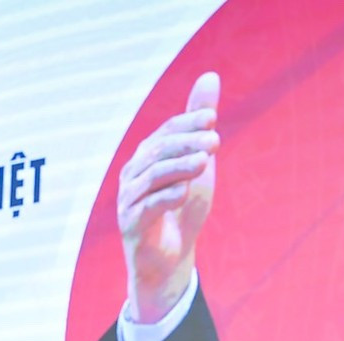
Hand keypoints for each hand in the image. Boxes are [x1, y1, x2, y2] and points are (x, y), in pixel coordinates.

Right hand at [118, 72, 220, 324]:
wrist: (169, 260)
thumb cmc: (181, 209)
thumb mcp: (197, 162)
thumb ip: (199, 124)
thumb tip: (210, 77)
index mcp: (146, 157)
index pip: (166, 132)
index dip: (187, 123)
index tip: (212, 119)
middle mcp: (133, 174)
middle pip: (159, 151)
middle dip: (187, 143)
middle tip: (215, 140)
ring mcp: (128, 199)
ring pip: (153, 177)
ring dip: (180, 168)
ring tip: (205, 162)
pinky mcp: (130, 225)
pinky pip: (148, 207)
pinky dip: (166, 197)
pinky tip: (185, 191)